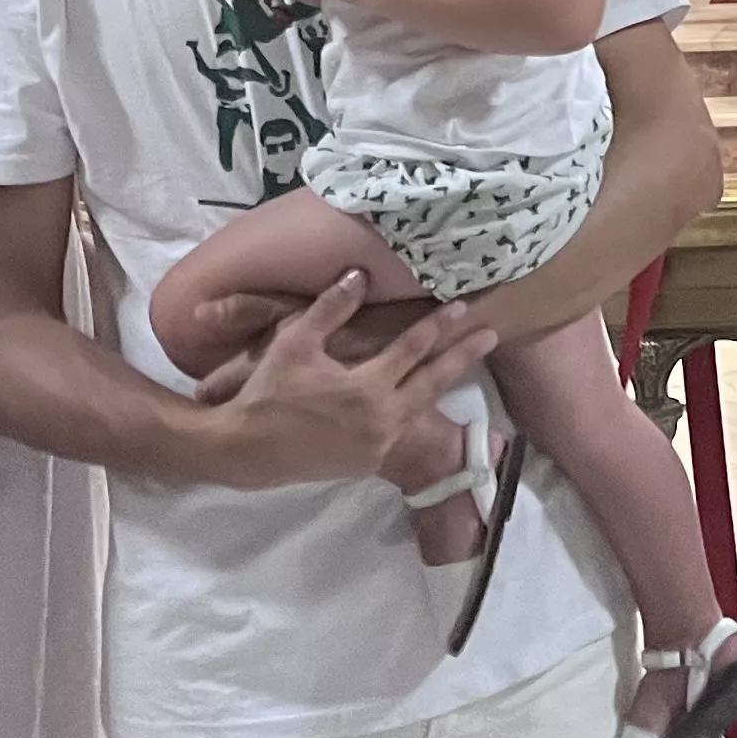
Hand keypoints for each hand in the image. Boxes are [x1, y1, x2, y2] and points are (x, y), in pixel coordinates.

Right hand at [204, 275, 495, 488]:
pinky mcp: (369, 462)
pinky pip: (402, 429)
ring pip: (422, 406)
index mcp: (366, 390)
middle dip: (463, 354)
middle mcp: (381, 420)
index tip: (462, 306)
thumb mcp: (296, 344)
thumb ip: (331, 309)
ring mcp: (378, 445)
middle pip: (433, 381)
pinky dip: (418, 408)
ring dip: (445, 381)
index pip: (412, 350)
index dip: (438, 325)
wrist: (246, 452)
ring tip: (466, 361)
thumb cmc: (268, 394)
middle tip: (491, 333)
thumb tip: (360, 275)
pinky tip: (423, 393)